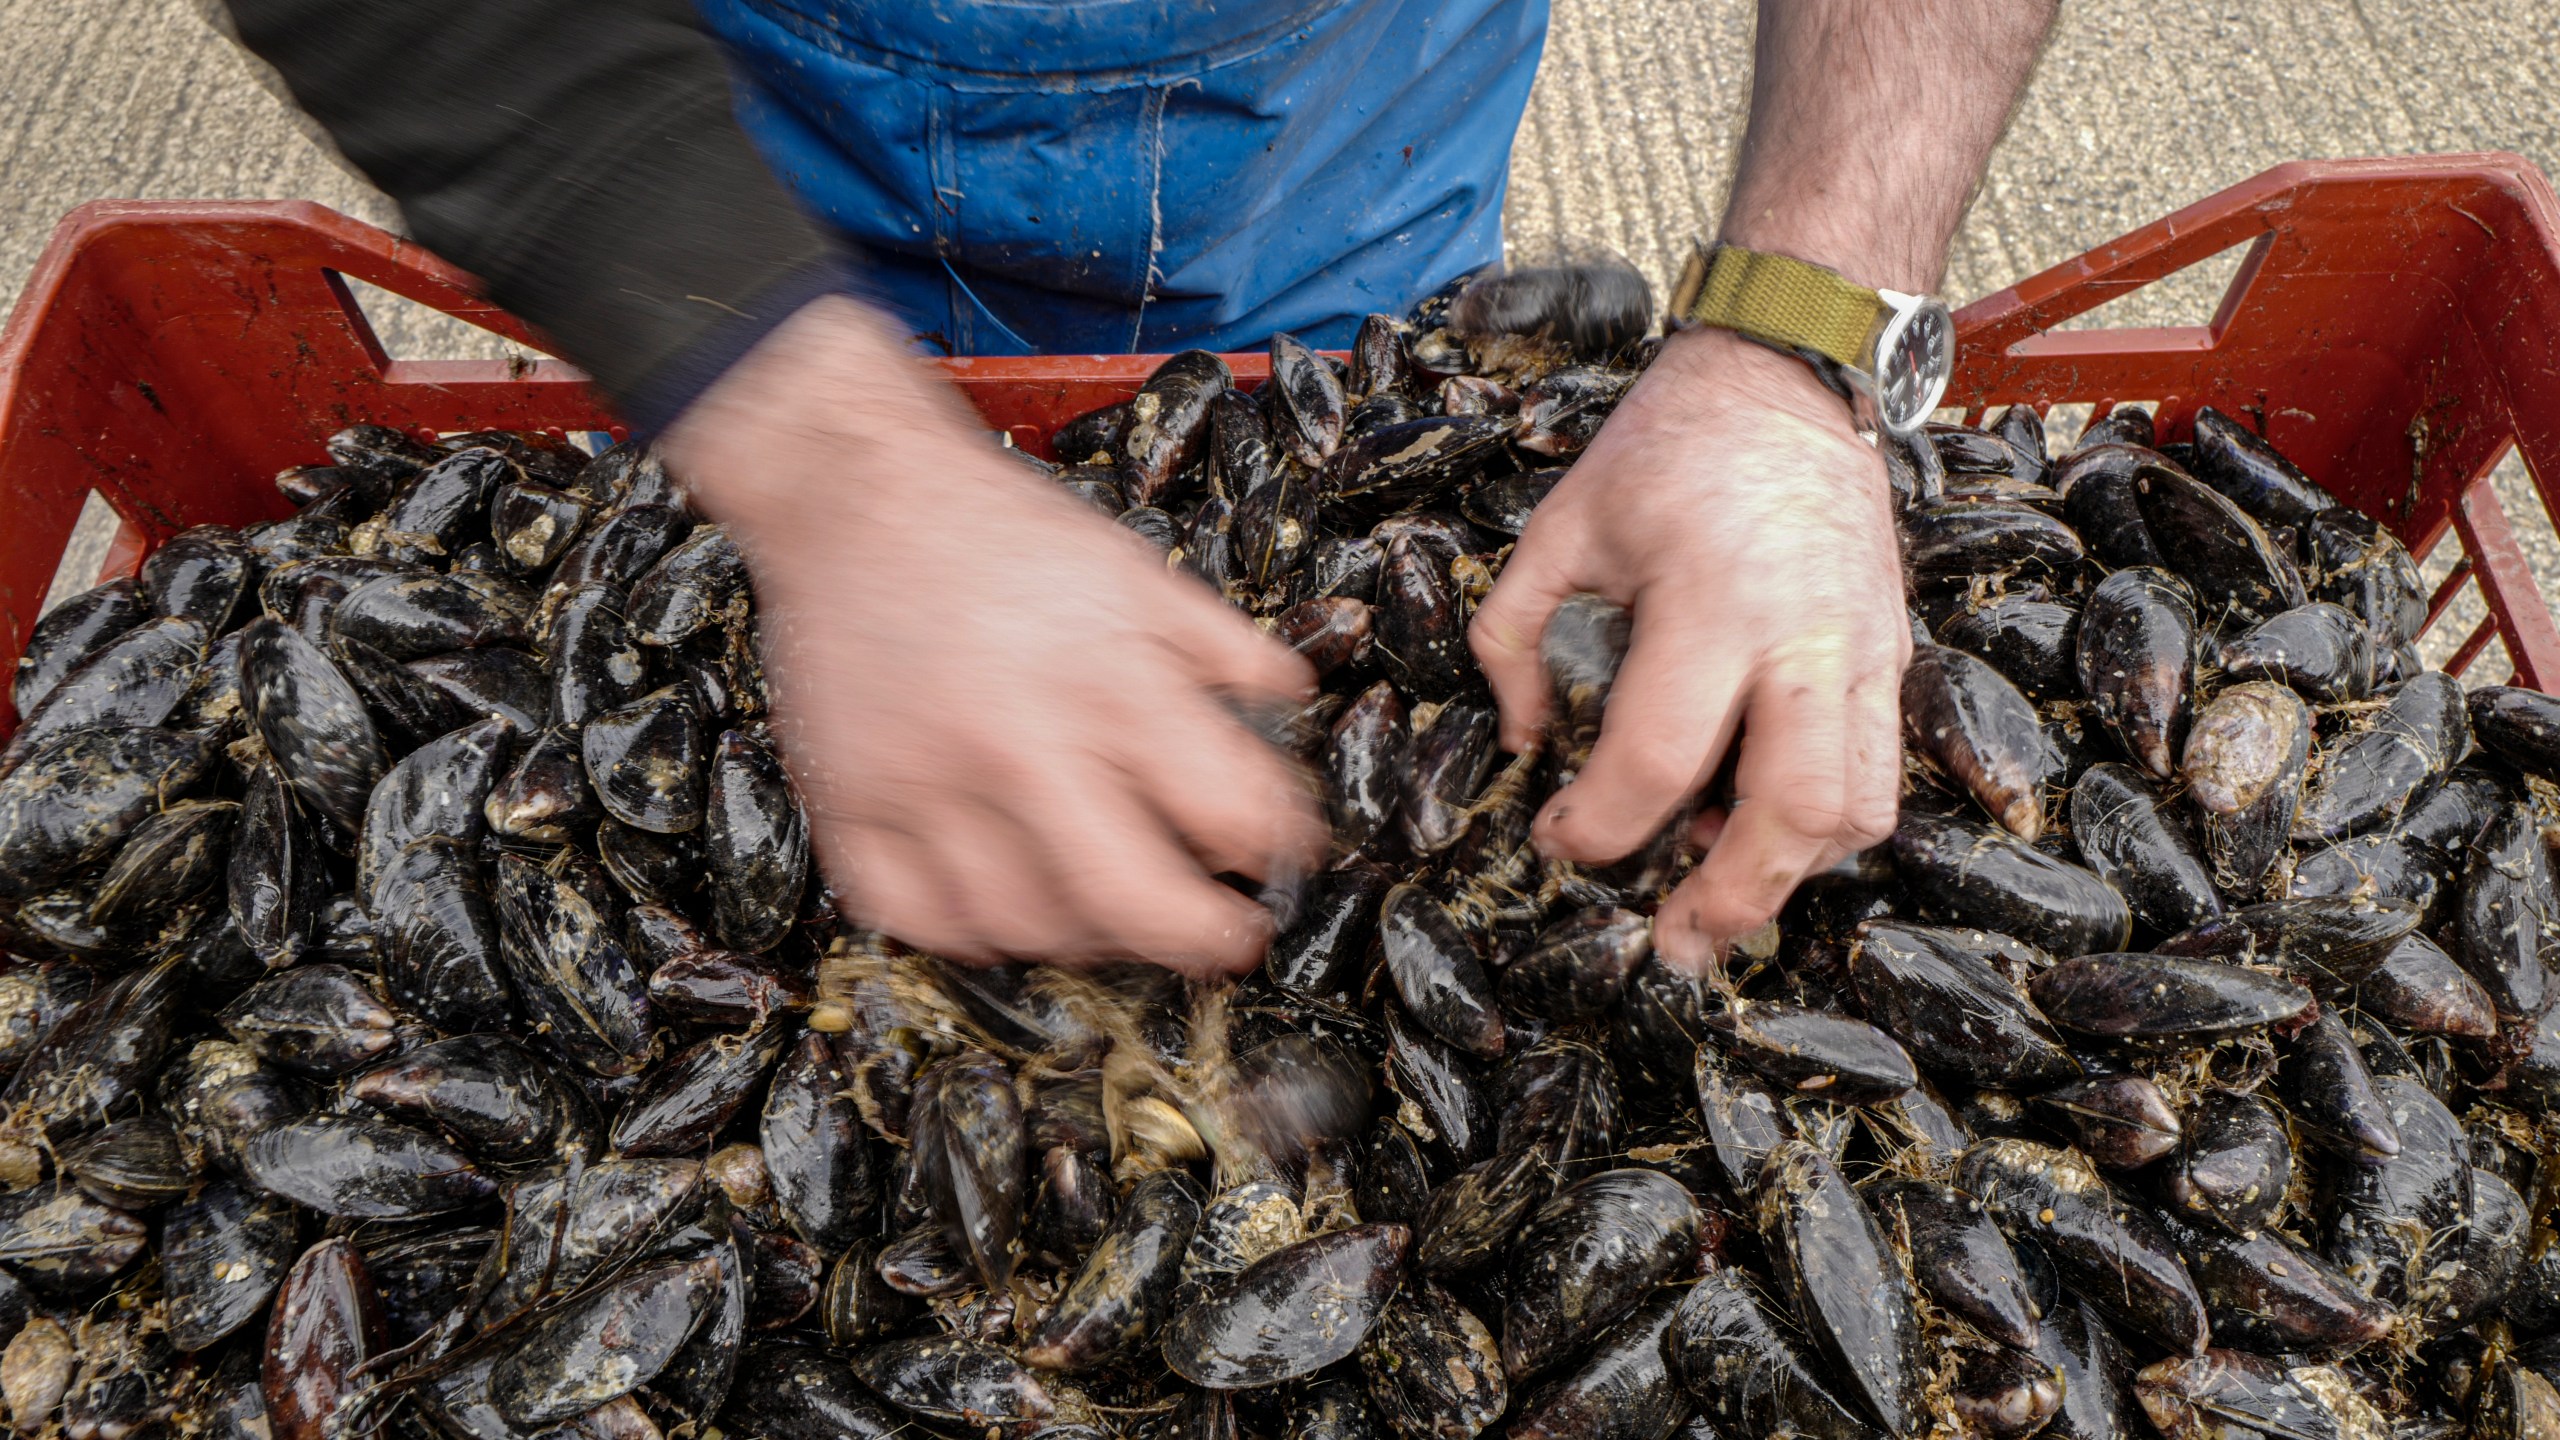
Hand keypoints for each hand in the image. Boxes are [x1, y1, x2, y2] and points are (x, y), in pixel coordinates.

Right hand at [663, 298, 1326, 976]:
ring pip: (1023, 926)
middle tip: (1225, 940)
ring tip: (1113, 910)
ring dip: (1085, 938)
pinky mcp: (849, 804)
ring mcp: (925, 784)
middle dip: (1200, 938)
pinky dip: (968, 931)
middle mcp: (1018, 743)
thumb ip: (1219, 643)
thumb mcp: (1135, 568)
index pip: (1225, 811)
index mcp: (1106, 679)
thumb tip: (1294, 701)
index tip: (1278, 853)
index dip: (1272, 845)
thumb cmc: (1002, 531)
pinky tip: (1004, 904)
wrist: (855, 493)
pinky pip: (915, 918)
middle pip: (1130, 900)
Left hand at [1470, 327, 1909, 972]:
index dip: (1598, 826)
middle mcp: (1805, 638)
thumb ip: (1511, 635)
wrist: (1790, 377)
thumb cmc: (1665, 448)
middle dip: (1727, 896)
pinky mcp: (1895, 654)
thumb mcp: (1560, 525)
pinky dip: (1830, 824)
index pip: (1658, 759)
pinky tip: (1765, 829)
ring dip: (1792, 875)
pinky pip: (1882, 770)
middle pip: (1790, 814)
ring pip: (1859, 809)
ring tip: (1722, 901)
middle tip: (1670, 939)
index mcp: (1712, 603)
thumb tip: (1520, 743)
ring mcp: (1866, 650)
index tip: (1558, 838)